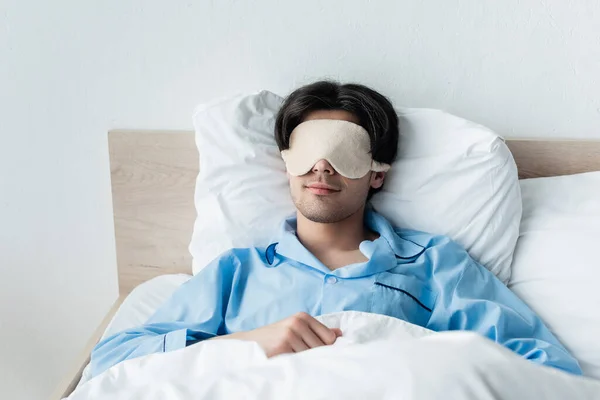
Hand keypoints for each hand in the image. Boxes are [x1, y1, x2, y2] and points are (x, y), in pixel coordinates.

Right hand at [212, 312, 341, 357]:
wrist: (248, 344)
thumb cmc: (274, 339)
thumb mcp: (295, 330)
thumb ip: (317, 331)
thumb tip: (340, 334)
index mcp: (303, 317)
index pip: (329, 338)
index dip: (325, 348)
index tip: (314, 352)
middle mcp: (297, 322)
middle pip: (322, 348)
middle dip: (314, 356)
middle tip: (298, 356)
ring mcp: (290, 333)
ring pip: (312, 356)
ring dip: (305, 361)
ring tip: (291, 358)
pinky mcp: (283, 346)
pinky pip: (300, 361)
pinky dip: (296, 365)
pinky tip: (287, 361)